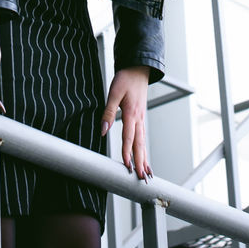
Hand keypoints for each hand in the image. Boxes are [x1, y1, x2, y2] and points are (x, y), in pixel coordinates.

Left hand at [101, 66, 151, 180]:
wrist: (138, 68)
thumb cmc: (126, 78)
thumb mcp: (113, 92)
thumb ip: (108, 112)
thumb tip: (103, 130)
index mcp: (131, 113)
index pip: (128, 137)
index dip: (127, 152)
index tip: (127, 166)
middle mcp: (139, 119)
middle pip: (139, 144)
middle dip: (141, 162)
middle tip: (142, 179)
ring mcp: (141, 119)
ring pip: (143, 143)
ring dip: (144, 159)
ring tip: (146, 174)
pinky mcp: (140, 118)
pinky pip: (142, 137)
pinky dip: (144, 150)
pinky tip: (145, 158)